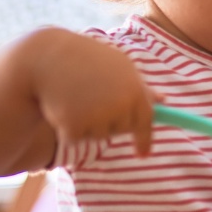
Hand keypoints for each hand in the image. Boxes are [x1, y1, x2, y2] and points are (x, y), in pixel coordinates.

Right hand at [23, 29, 155, 154]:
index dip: (144, 140)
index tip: (143, 155)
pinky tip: (62, 106)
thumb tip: (164, 101)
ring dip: (87, 123)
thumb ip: (141, 87)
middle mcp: (120, 106)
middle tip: (92, 98)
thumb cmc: (86, 60)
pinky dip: (68, 128)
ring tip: (76, 96)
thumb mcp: (119, 66)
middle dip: (110, 121)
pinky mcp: (74, 126)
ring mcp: (98, 117)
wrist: (47, 57)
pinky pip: (76, 138)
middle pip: (121, 129)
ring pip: (97, 135)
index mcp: (135, 89)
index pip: (146, 121)